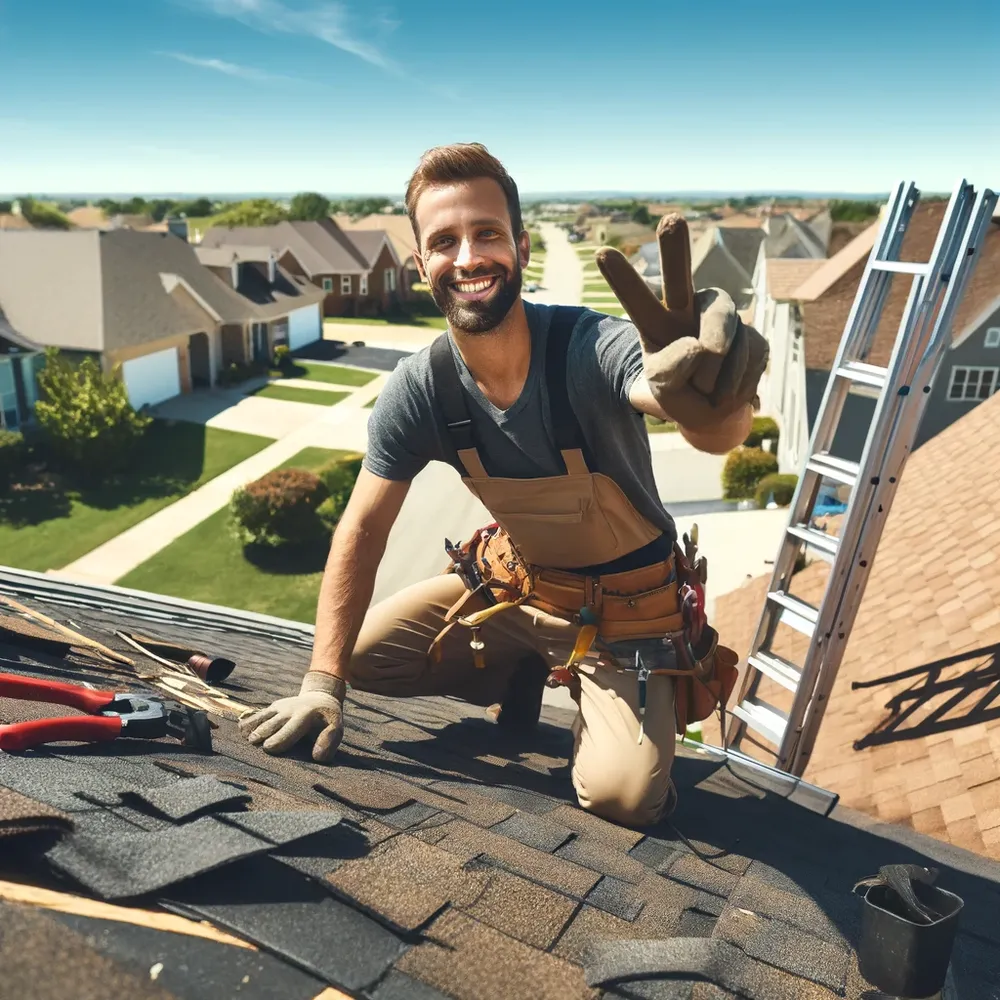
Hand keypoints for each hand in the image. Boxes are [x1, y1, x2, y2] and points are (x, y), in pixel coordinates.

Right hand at [238, 671, 345, 762]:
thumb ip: (329, 742)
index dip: (279, 739)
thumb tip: (317, 757)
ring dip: (252, 727)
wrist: (320, 697)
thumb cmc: (327, 720)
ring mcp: (279, 707)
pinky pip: (257, 714)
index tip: (268, 748)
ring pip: (262, 717)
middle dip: (262, 733)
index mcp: (305, 716)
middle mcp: (289, 710)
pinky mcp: (272, 707)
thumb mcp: (336, 728)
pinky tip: (240, 730)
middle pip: (272, 723)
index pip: (290, 729)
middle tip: (252, 743)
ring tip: (244, 738)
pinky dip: (248, 722)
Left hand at [595, 213, 767, 431]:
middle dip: (675, 249)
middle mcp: (689, 307)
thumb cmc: (679, 393)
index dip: (623, 277)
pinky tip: (727, 391)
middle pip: (680, 276)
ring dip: (711, 376)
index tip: (602, 253)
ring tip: (705, 391)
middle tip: (670, 221)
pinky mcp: (754, 334)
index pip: (637, 298)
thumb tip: (702, 346)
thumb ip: (671, 369)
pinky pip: (746, 357)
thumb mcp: (661, 389)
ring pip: (718, 339)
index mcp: (656, 321)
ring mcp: (723, 318)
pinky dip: (734, 385)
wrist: (714, 409)